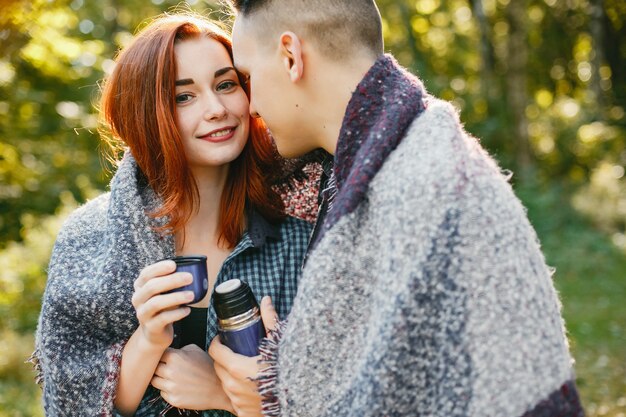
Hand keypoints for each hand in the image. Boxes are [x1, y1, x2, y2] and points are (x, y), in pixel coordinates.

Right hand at [131, 260, 193, 349]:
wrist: (154, 334)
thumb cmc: (162, 308)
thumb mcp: (164, 293)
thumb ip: (171, 282)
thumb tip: (192, 271)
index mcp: (140, 287)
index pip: (146, 274)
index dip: (159, 268)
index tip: (174, 265)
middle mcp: (138, 299)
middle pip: (152, 286)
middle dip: (172, 280)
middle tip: (190, 278)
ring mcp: (142, 314)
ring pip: (156, 303)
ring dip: (176, 297)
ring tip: (191, 295)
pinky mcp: (151, 327)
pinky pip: (163, 318)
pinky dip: (177, 313)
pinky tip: (187, 310)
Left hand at [150, 345, 234, 411]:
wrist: (219, 388)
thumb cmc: (208, 368)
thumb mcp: (196, 350)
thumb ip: (180, 350)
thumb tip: (170, 351)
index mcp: (175, 357)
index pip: (158, 355)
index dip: (163, 356)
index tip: (167, 358)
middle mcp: (170, 372)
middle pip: (154, 368)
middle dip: (161, 368)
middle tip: (170, 369)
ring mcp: (171, 387)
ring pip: (155, 381)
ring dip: (162, 379)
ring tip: (174, 378)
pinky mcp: (173, 399)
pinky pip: (162, 393)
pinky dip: (167, 390)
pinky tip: (179, 387)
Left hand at [208, 296, 278, 416]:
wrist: (299, 398)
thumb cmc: (288, 371)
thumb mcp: (279, 343)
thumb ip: (270, 320)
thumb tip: (265, 300)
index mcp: (237, 367)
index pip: (215, 351)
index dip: (217, 342)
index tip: (223, 338)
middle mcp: (232, 386)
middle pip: (217, 367)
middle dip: (223, 357)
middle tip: (233, 350)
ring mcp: (236, 400)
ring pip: (224, 383)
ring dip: (229, 374)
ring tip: (242, 366)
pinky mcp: (241, 412)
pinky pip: (233, 399)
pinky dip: (238, 391)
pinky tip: (248, 385)